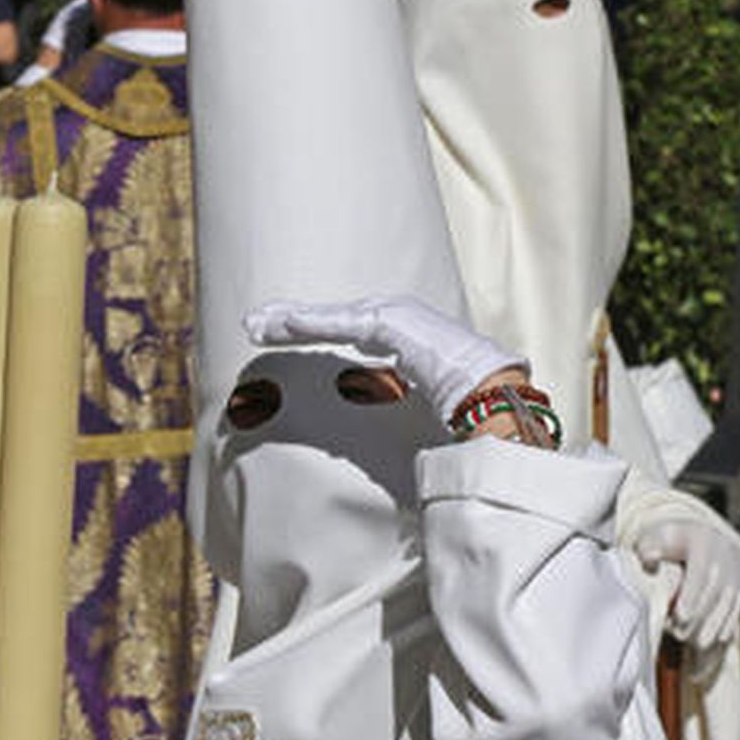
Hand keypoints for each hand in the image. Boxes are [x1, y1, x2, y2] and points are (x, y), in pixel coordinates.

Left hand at [244, 295, 525, 424]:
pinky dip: (310, 323)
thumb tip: (357, 423)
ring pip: (328, 317)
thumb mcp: (408, 396)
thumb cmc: (457, 398)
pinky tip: (282, 324)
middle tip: (251, 324)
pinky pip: (341, 323)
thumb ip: (382, 397)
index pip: (339, 327)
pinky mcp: (389, 322)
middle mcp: (391, 317)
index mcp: (394, 332)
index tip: (273, 333)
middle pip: (327, 318)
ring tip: (255, 324)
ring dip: (289, 320)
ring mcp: (391, 316)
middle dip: (287, 320)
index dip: (306, 329)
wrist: (488, 388)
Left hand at [633, 515, 739, 651]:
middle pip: (717, 592)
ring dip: (716, 625)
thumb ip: (650, 547)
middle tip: (682, 635)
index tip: (681, 615)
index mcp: (704, 545)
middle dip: (702, 616)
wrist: (707, 536)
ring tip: (699, 644)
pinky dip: (729, 624)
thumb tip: (649, 559)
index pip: (700, 573)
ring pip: (730, 603)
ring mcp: (737, 573)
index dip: (692, 595)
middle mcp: (726, 559)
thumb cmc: (674, 540)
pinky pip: (737, 607)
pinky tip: (719, 639)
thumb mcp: (658, 536)